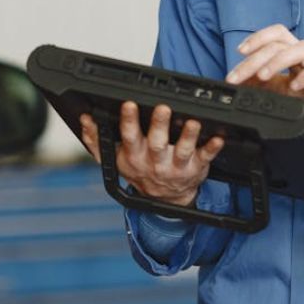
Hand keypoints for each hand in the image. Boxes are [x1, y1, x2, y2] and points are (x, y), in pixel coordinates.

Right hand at [79, 101, 224, 206]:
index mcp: (134, 155)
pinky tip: (218, 137)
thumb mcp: (114, 159)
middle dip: (158, 124)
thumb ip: (97, 140)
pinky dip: (212, 148)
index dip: (128, 120)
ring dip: (188, 135)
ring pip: (182, 150)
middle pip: (156, 142)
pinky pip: (205, 157)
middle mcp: (155, 161)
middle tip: (162, 107)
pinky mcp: (196, 168)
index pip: (129, 136)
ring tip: (193, 121)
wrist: (165, 199)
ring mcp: (176, 166)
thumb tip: (85, 120)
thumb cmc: (140, 171)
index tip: (129, 104)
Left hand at [225, 24, 303, 135]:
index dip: (257, 38)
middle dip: (254, 59)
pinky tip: (294, 87)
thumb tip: (239, 82)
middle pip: (280, 44)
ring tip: (262, 77)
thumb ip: (263, 83)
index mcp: (294, 53)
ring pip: (300, 49)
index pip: (276, 34)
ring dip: (277, 61)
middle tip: (236, 77)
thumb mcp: (283, 89)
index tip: (239, 51)